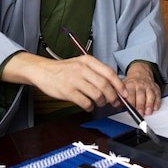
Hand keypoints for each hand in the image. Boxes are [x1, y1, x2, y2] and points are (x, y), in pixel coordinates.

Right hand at [2, 51, 127, 111]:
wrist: (43, 71)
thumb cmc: (64, 69)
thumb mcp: (81, 63)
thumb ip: (96, 72)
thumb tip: (114, 86)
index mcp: (87, 60)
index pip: (109, 73)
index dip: (119, 85)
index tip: (124, 93)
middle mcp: (82, 69)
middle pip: (105, 85)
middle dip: (113, 97)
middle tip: (114, 102)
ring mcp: (74, 80)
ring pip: (97, 95)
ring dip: (102, 102)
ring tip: (100, 103)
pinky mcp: (68, 91)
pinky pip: (85, 103)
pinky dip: (90, 107)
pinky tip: (88, 105)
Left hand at [123, 62, 160, 116]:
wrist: (141, 73)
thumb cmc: (131, 83)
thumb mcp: (123, 86)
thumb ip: (120, 96)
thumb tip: (117, 105)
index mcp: (130, 84)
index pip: (130, 94)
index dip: (130, 103)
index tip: (130, 110)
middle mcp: (140, 85)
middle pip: (140, 95)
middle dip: (140, 105)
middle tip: (140, 113)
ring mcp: (148, 86)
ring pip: (150, 95)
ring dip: (149, 104)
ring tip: (148, 112)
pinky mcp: (156, 88)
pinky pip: (157, 95)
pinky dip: (157, 102)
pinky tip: (155, 108)